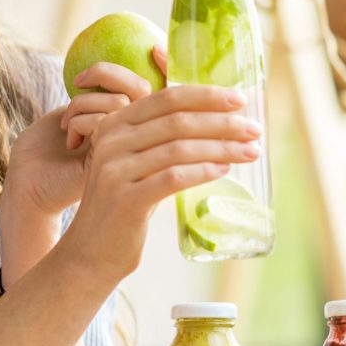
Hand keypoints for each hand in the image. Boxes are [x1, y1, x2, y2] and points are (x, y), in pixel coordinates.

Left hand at [1, 59, 153, 220]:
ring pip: (121, 102)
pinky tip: (70, 140)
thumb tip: (121, 69)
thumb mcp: (73, 114)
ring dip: (84, 102)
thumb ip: (99, 97)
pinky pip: (106, 122)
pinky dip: (81, 120)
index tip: (157, 50)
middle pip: (144, 89)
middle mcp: (135, 139)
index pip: (162, 90)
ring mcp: (127, 153)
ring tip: (66, 124)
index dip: (167, 67)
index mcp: (130, 125)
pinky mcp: (112, 163)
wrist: (29, 186)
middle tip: (80, 79)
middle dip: (107, 74)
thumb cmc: (45, 148)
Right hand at [62, 70, 262, 282]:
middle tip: (254, 129)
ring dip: (222, 147)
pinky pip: (174, 177)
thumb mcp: (133, 163)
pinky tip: (224, 170)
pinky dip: (204, 171)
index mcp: (114, 124)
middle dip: (222, 122)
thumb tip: (217, 120)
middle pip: (176, 120)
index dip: (205, 95)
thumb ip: (159, 139)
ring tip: (250, 152)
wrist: (91, 250)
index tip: (240, 100)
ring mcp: (115, 169)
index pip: (165, 98)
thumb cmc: (123, 204)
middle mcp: (111, 141)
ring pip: (179, 148)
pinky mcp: (126, 198)